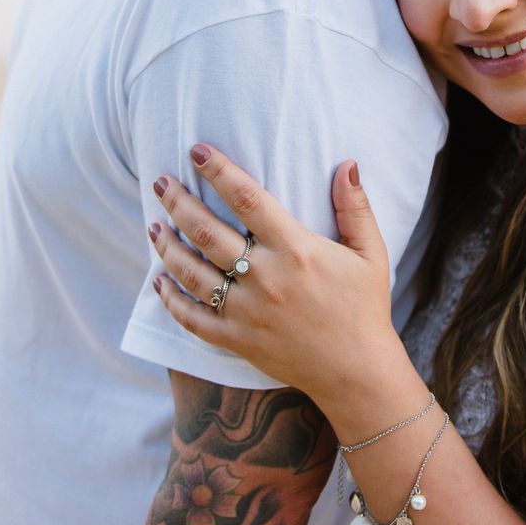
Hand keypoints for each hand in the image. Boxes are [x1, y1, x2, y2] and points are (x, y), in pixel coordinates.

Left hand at [150, 144, 407, 405]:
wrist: (357, 372)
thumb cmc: (364, 308)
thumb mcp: (371, 254)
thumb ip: (356, 207)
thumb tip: (347, 163)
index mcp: (295, 249)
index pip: (247, 199)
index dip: (219, 171)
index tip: (197, 151)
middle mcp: (264, 277)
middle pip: (207, 230)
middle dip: (178, 201)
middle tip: (161, 182)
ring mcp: (246, 312)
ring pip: (191, 271)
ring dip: (167, 245)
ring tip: (154, 224)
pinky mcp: (236, 340)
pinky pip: (192, 318)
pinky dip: (171, 299)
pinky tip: (159, 282)